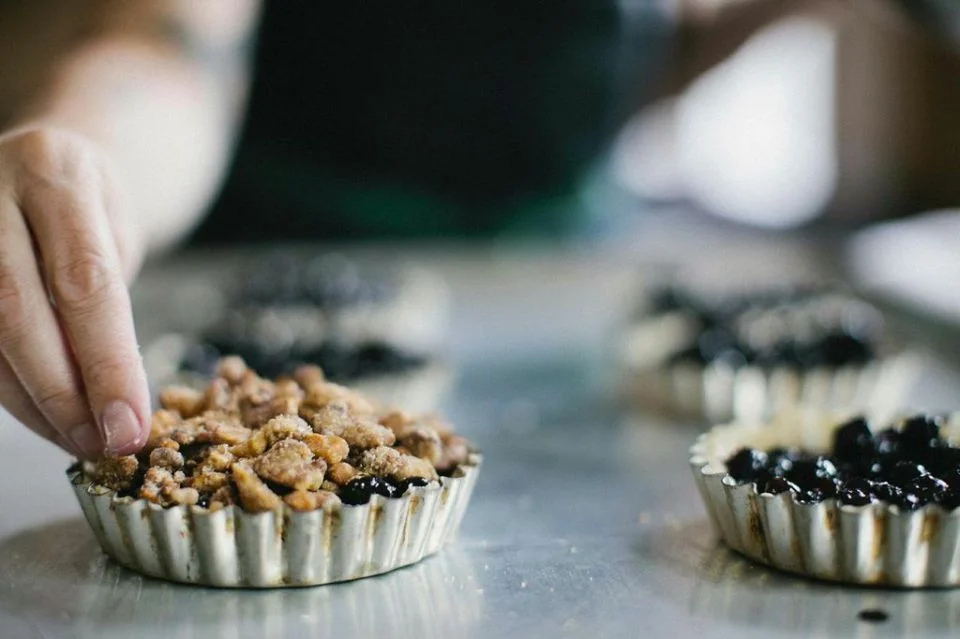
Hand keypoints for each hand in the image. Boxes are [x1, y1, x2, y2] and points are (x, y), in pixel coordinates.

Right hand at [0, 127, 150, 457]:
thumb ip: (105, 302)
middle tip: (104, 444)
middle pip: (18, 312)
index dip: (107, 362)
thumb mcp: (117, 233)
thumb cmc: (91, 206)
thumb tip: (114, 404)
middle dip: (64, 393)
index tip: (130, 425)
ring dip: (33, 403)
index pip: (85, 282)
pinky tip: (45, 416)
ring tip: (81, 439)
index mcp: (56, 175)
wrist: (42, 159)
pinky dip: (9, 389)